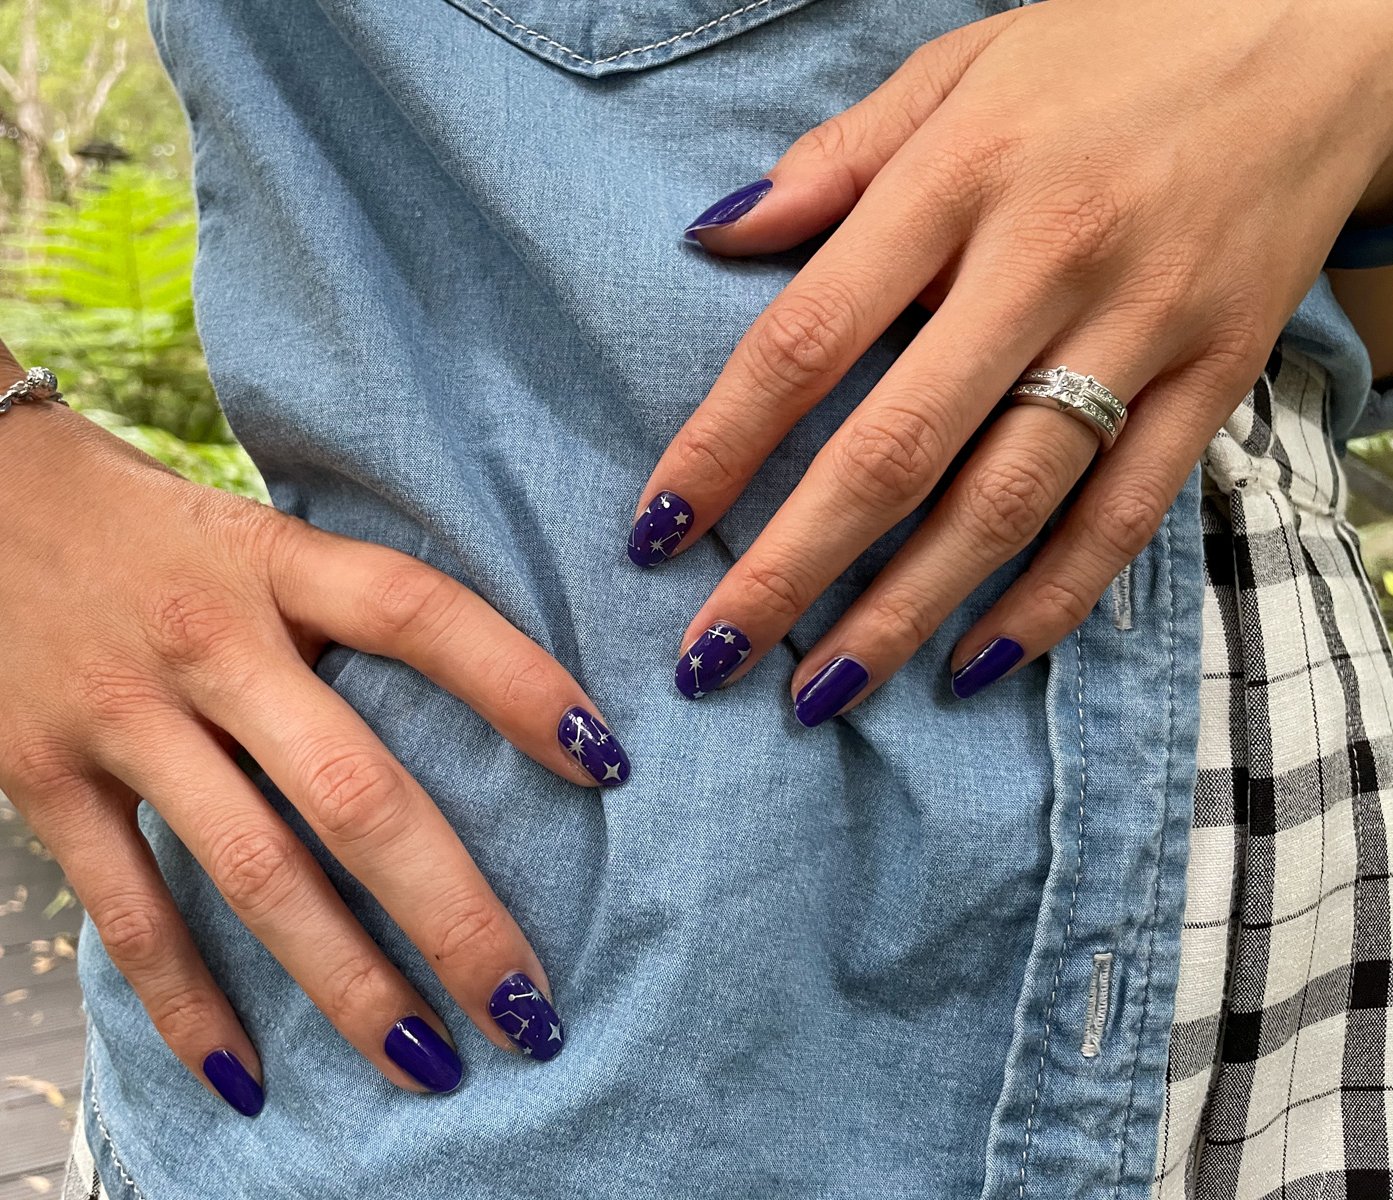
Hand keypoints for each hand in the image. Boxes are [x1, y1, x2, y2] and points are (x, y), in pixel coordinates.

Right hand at [0, 400, 624, 1107]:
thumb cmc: (125, 515)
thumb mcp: (244, 529)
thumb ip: (332, 604)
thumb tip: (460, 690)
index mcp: (277, 565)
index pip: (424, 617)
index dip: (522, 687)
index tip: (609, 765)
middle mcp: (213, 643)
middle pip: (359, 792)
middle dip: (455, 914)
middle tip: (532, 1010)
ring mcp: (124, 716)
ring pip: (256, 873)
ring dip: (349, 983)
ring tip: (427, 1064)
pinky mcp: (41, 777)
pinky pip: (128, 910)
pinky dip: (187, 1004)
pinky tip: (244, 1079)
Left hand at [633, 0, 1392, 720]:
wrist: (1326, 32)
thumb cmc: (1113, 47)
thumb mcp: (958, 67)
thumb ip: (835, 160)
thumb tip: (714, 235)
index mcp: (959, 179)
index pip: (805, 339)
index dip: (719, 450)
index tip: (655, 536)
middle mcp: (1046, 263)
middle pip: (894, 451)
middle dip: (791, 572)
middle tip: (713, 658)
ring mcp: (1142, 330)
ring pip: (1005, 507)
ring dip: (903, 616)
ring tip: (822, 695)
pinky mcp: (1218, 379)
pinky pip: (1126, 518)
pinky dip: (1051, 604)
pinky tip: (976, 665)